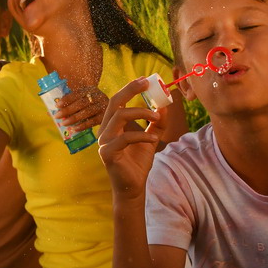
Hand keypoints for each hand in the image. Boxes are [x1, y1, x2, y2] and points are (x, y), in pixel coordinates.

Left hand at [53, 84, 107, 133]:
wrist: (111, 107)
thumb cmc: (89, 105)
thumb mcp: (80, 100)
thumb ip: (67, 104)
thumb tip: (49, 113)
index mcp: (89, 89)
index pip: (76, 93)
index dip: (66, 99)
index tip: (56, 106)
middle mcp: (97, 96)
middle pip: (81, 103)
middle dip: (68, 110)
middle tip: (57, 116)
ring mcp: (103, 106)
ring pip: (87, 112)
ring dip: (74, 118)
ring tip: (64, 124)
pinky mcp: (106, 116)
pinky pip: (93, 121)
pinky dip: (83, 125)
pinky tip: (74, 129)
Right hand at [97, 78, 164, 200]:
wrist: (133, 187)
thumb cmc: (138, 162)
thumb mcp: (151, 138)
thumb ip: (156, 123)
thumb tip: (164, 105)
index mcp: (112, 125)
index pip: (117, 101)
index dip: (129, 88)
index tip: (144, 80)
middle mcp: (104, 130)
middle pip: (114, 103)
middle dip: (130, 91)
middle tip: (147, 85)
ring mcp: (103, 141)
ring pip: (119, 117)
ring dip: (141, 113)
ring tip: (157, 117)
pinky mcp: (107, 153)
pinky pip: (125, 138)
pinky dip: (142, 135)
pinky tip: (154, 140)